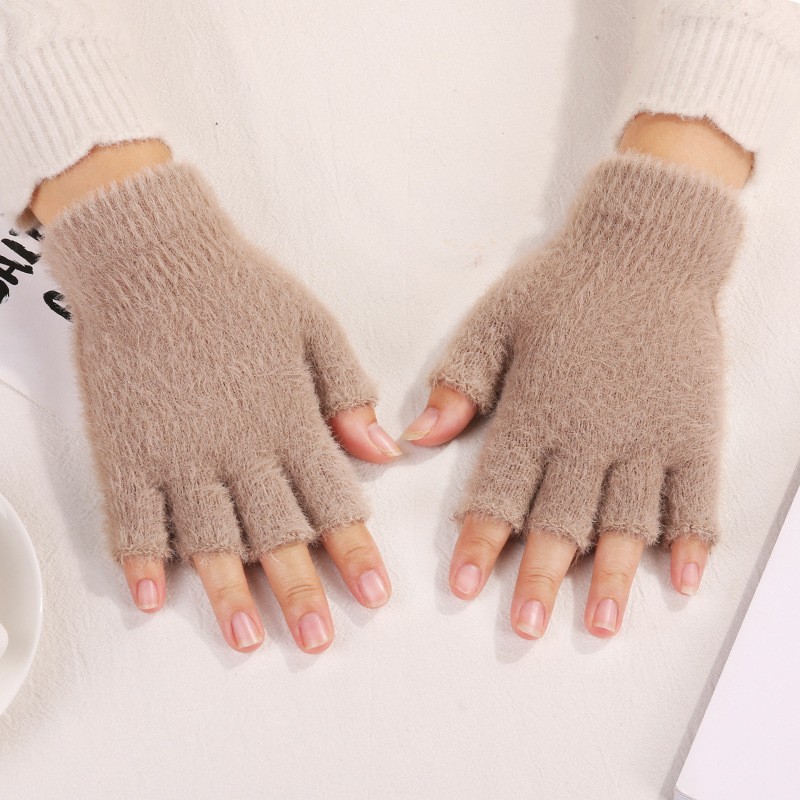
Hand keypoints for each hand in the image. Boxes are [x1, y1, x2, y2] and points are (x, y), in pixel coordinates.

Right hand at [37, 150, 397, 652]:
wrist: (155, 256)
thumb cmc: (239, 288)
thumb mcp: (316, 330)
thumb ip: (348, 396)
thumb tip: (384, 451)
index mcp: (288, 421)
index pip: (333, 503)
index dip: (356, 554)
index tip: (372, 595)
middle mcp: (236, 448)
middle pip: (276, 535)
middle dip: (301, 591)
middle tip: (317, 638)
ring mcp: (177, 453)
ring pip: (208, 540)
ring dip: (228, 593)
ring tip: (246, 638)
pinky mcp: (127, 448)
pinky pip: (133, 518)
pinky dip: (143, 560)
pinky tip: (156, 595)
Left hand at [405, 134, 746, 638]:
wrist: (644, 247)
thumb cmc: (563, 285)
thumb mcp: (495, 323)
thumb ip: (460, 385)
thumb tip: (418, 438)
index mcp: (534, 410)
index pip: (499, 491)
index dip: (479, 542)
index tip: (465, 586)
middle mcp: (589, 433)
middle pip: (558, 519)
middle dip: (536, 576)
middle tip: (523, 626)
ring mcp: (646, 434)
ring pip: (625, 520)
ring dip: (609, 576)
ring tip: (596, 623)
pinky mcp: (692, 427)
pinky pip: (694, 494)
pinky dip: (690, 539)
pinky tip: (680, 579)